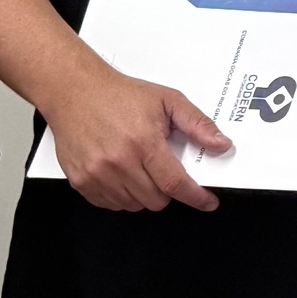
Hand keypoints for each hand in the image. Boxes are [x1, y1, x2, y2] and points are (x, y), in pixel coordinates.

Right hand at [34, 65, 232, 213]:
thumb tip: (221, 144)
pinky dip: (122, 196)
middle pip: (156, 200)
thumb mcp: (167, 100)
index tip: (207, 202)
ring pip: (134, 205)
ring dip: (144, 194)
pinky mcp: (81, 182)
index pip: (175, 183)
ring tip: (140, 167)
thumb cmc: (119, 95)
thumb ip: (197, 124)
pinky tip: (121, 173)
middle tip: (163, 169)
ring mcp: (97, 174)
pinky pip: (111, 204)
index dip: (196, 197)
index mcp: (143, 142)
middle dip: (168, 190)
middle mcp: (118, 162)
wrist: (75, 91)